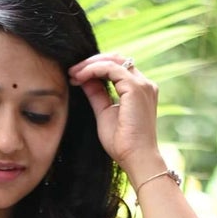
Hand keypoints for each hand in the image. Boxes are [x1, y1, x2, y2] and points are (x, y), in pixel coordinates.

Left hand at [68, 54, 159, 179]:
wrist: (135, 158)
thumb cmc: (122, 143)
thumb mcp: (104, 113)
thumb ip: (97, 94)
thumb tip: (84, 79)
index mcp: (139, 91)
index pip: (118, 68)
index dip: (96, 68)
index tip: (75, 76)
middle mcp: (144, 84)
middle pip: (117, 59)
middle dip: (92, 62)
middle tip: (72, 71)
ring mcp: (142, 85)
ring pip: (114, 60)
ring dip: (90, 64)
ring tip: (73, 73)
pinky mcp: (135, 88)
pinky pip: (111, 68)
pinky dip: (93, 69)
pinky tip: (80, 77)